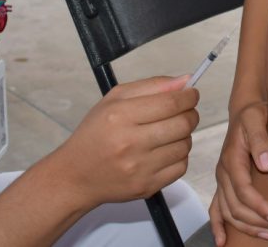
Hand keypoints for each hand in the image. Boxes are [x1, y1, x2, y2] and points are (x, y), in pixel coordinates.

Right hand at [51, 76, 199, 209]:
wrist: (76, 175)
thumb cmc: (95, 132)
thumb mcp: (114, 99)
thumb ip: (152, 86)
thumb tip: (186, 81)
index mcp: (121, 115)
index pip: (171, 102)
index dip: (189, 96)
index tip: (191, 94)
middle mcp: (130, 143)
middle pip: (183, 124)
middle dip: (191, 114)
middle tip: (185, 112)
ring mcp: (140, 168)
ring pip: (185, 145)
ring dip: (184, 136)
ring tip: (169, 133)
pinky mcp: (147, 187)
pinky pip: (181, 167)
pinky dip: (178, 156)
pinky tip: (164, 151)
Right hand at [209, 102, 267, 243]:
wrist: (245, 110)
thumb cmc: (253, 114)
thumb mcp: (256, 119)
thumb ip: (261, 140)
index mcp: (232, 159)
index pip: (245, 191)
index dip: (260, 208)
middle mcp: (223, 173)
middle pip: (237, 207)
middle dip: (259, 221)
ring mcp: (222, 180)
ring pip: (229, 212)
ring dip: (247, 227)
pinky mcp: (223, 183)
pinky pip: (216, 209)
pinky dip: (218, 226)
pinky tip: (222, 242)